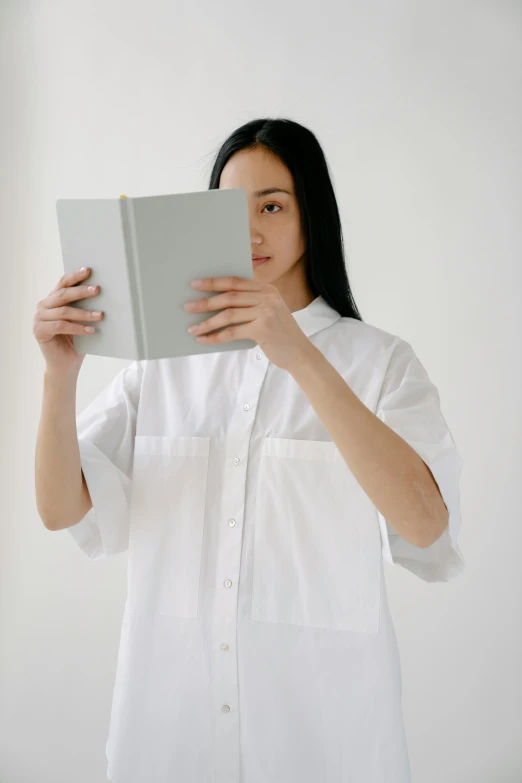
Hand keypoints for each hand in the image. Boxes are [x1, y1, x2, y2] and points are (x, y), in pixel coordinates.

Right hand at [33, 267, 103, 375]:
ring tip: (101, 315)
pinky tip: (91, 330)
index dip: (75, 276)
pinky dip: (77, 328)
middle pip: (62, 294)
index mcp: (53, 299)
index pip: (63, 283)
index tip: (88, 270)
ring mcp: (39, 318)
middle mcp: (44, 305)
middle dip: (81, 291)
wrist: (67, 363)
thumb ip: (86, 306)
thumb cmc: (77, 340)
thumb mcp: (82, 320)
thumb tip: (103, 292)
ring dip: (84, 313)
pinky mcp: (39, 331)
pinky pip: (60, 326)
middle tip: (98, 290)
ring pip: (64, 311)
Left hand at [184, 277, 311, 371]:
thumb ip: (250, 303)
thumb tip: (216, 303)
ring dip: (207, 322)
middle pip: (229, 297)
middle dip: (206, 302)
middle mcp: (267, 297)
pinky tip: (205, 340)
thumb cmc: (280, 333)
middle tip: (188, 307)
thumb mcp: (269, 311)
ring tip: (193, 328)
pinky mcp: (263, 329)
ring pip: (228, 315)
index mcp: (267, 289)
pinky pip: (232, 332)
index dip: (214, 282)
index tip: (196, 284)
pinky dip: (216, 337)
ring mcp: (266, 312)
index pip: (235, 282)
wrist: (299, 352)